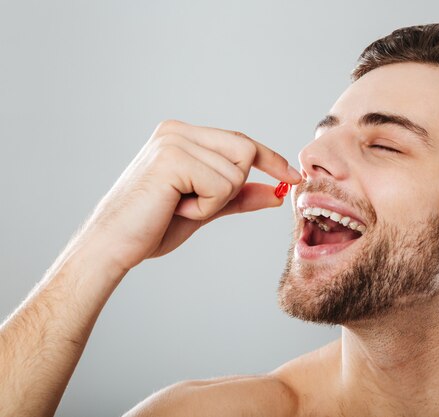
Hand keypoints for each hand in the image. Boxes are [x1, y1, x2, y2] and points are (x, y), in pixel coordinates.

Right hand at [70, 120, 300, 274]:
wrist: (114, 247)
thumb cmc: (153, 227)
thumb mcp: (206, 209)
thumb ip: (239, 197)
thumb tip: (277, 192)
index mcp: (183, 136)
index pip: (241, 141)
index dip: (270, 159)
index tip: (294, 177)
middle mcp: (177, 131)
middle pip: (245, 150)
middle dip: (234, 186)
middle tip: (195, 204)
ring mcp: (174, 141)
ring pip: (237, 171)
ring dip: (215, 201)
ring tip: (180, 206)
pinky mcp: (172, 157)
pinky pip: (222, 185)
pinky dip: (205, 206)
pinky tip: (175, 208)